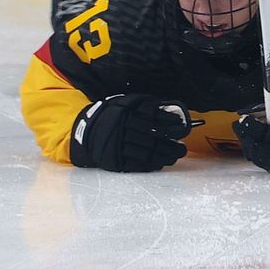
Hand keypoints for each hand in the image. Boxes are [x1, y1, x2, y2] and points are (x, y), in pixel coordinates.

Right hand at [68, 94, 193, 172]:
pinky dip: (151, 164)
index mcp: (126, 112)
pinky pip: (136, 163)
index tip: (181, 126)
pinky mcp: (116, 159)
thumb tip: (168, 108)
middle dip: (170, 144)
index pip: (152, 116)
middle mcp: (123, 128)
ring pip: (146, 152)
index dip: (168, 122)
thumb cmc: (112, 115)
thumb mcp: (125, 103)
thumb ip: (144, 104)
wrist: (87, 131)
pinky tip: (161, 163)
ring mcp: (119, 145)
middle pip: (152, 137)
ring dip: (164, 156)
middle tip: (182, 148)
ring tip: (175, 156)